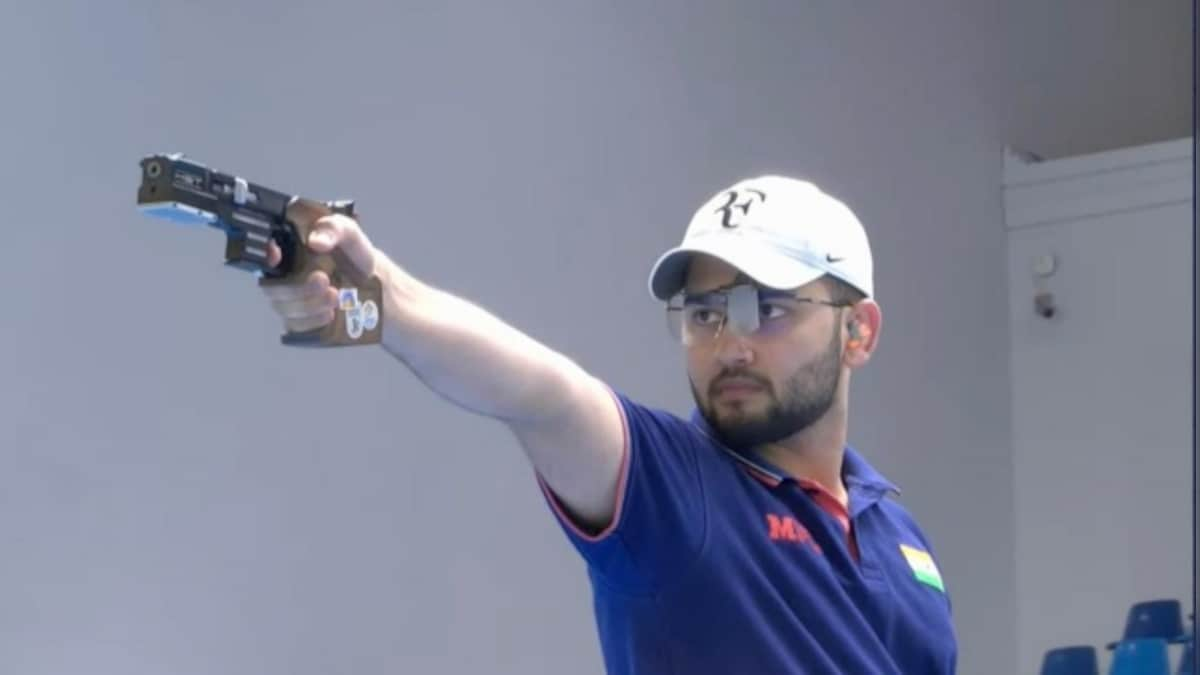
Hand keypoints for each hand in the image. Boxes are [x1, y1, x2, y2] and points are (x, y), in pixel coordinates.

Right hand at [261, 214, 378, 333]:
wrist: (374, 281)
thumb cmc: (354, 253)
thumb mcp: (347, 231)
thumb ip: (332, 228)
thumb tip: (316, 241)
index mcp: (288, 249)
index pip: (263, 253)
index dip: (263, 255)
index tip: (276, 255)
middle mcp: (283, 275)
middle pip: (271, 287)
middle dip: (295, 287)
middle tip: (322, 279)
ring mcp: (290, 299)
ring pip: (284, 308)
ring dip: (308, 305)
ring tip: (334, 296)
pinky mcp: (301, 320)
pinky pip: (296, 326)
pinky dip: (312, 321)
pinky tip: (329, 314)